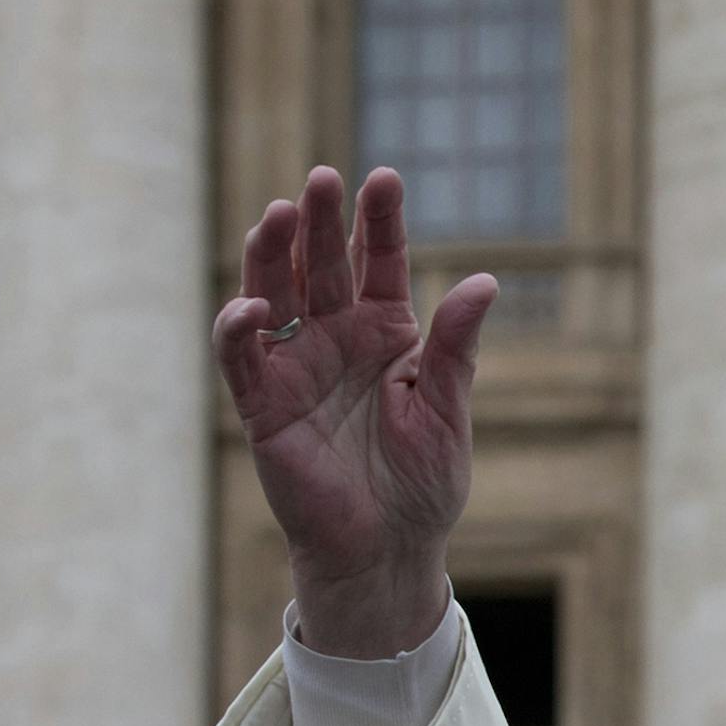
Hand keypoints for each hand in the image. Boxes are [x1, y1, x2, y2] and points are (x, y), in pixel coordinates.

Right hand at [212, 166, 496, 657]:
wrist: (389, 548)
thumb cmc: (424, 483)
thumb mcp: (447, 408)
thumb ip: (457, 346)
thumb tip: (485, 281)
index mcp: (386, 332)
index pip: (377, 261)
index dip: (377, 220)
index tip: (384, 177)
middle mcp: (335, 337)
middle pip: (320, 264)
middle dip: (319, 221)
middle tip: (322, 180)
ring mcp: (295, 367)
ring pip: (273, 293)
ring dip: (271, 254)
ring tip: (278, 214)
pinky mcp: (262, 406)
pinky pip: (241, 359)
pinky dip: (240, 329)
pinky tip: (255, 305)